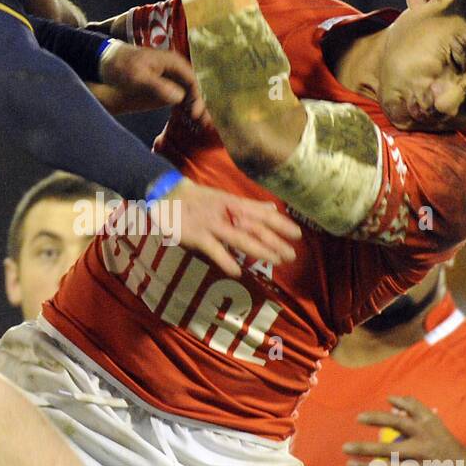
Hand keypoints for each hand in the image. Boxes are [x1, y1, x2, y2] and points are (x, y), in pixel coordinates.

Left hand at [101, 41, 205, 118]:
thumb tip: (179, 98)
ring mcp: (172, 80)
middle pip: (194, 89)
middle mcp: (176, 70)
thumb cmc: (121, 66)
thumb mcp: (138, 77)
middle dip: (200, 106)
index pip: (192, 81)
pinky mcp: (166, 89)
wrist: (107, 64)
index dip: (197, 98)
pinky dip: (185, 110)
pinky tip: (189, 122)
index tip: (195, 114)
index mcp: (173, 62)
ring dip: (195, 110)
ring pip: (189, 96)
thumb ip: (158, 86)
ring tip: (201, 127)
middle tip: (205, 125)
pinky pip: (180, 100)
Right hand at [162, 177, 300, 276]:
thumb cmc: (199, 198)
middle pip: (255, 227)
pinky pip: (214, 249)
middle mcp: (227, 213)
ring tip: (274, 261)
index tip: (297, 235)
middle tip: (291, 255)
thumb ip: (249, 206)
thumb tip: (272, 208)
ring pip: (239, 238)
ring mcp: (212, 224)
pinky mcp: (197, 236)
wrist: (167, 193)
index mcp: (234, 203)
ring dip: (258, 250)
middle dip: (275, 241)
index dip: (281, 224)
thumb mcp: (225, 198)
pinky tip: (237, 271)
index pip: (262, 214)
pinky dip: (225, 260)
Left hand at [342, 394, 465, 465]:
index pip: (397, 422)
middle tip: (345, 447)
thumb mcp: (433, 420)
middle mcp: (421, 449)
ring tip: (349, 464)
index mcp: (424, 431)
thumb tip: (390, 398)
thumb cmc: (443, 441)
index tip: (358, 418)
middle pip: (389, 450)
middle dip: (365, 449)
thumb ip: (414, 406)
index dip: (377, 419)